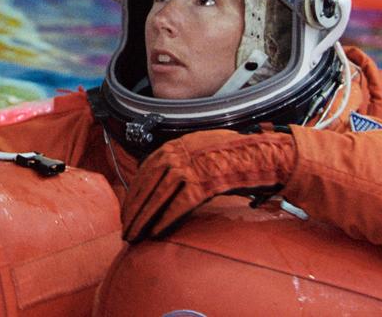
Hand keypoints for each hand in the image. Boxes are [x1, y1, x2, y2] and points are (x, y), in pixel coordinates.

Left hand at [120, 129, 295, 241]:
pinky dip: (166, 219)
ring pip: (158, 196)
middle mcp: (177, 155)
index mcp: (174, 146)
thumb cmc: (231, 152)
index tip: (127, 209)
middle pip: (147, 185)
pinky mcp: (203, 183)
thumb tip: (163, 176)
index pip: (144, 171)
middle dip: (133, 209)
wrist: (256, 153)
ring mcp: (189, 168)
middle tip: (125, 228)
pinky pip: (179, 204)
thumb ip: (180, 158)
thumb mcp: (198, 147)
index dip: (133, 193)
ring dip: (144, 218)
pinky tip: (156, 233)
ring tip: (135, 234)